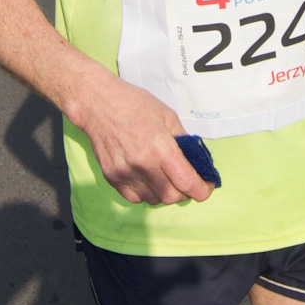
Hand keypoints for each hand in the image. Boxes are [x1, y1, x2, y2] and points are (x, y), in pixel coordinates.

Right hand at [79, 74, 214, 205]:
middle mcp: (143, 165)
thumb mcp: (168, 116)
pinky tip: (148, 178)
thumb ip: (184, 141)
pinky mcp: (112, 178)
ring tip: (165, 177)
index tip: (206, 186)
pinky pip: (135, 198)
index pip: (187, 182)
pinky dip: (147, 193)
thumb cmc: (135, 104)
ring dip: (165, 193)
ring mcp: (125, 174)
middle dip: (184, 192)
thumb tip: (196, 160)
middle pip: (172, 196)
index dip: (202, 190)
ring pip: (154, 200)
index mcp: (160, 147)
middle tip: (185, 180)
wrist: (98, 104)